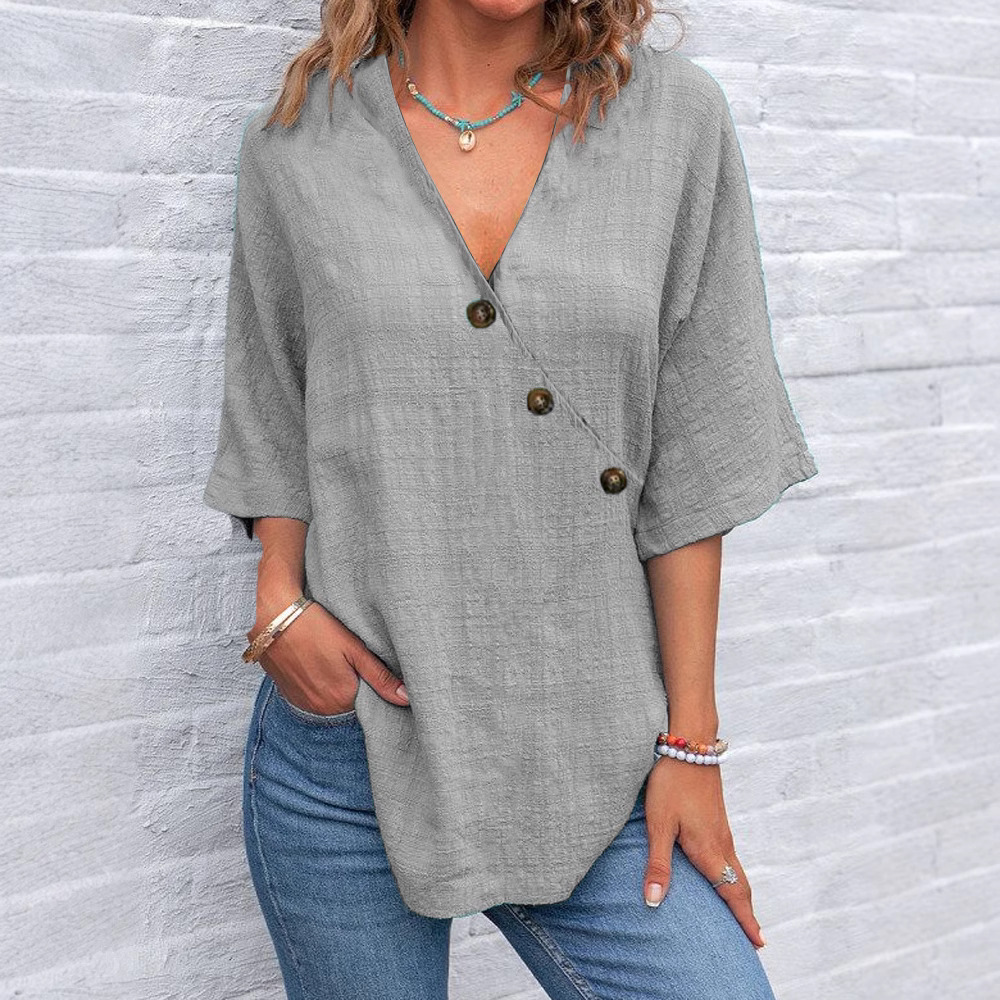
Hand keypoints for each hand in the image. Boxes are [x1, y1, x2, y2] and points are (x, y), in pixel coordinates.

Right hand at [248, 601, 409, 715]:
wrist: (273, 616)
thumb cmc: (317, 627)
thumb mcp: (355, 649)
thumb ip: (381, 677)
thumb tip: (407, 699)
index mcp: (342, 699)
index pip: (369, 701)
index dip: (372, 685)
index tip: (370, 666)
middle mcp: (321, 709)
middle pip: (349, 702)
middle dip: (354, 685)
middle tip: (350, 659)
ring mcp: (302, 703)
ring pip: (330, 699)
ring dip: (335, 685)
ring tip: (332, 659)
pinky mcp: (288, 695)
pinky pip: (312, 696)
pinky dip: (318, 684)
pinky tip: (318, 663)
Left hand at [642, 755, 765, 949]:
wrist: (690, 744)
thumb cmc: (671, 783)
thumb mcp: (658, 824)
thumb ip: (657, 863)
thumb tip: (654, 902)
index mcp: (709, 849)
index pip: (731, 893)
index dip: (744, 920)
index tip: (759, 943)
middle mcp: (721, 842)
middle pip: (740, 884)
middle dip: (747, 912)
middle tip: (756, 940)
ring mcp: (721, 828)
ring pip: (737, 868)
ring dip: (741, 893)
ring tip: (742, 912)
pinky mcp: (717, 817)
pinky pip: (731, 854)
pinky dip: (734, 873)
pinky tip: (724, 872)